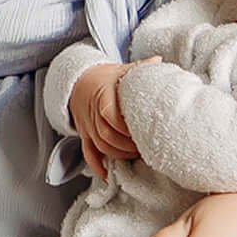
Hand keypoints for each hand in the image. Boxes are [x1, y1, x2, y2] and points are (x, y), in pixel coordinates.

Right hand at [69, 62, 137, 179]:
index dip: (125, 127)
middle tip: (145, 148)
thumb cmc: (104, 77)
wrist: (78, 81)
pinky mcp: (85, 136)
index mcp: (102, 96)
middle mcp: (92, 113)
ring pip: (100, 146)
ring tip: (136, 157)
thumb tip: (159, 61)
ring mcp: (87, 126)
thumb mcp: (122, 70)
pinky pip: (88, 154)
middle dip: (126, 145)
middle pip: (106, 135)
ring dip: (118, 155)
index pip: (110, 115)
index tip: (142, 131)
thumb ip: (140, 68)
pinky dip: (97, 166)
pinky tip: (108, 175)